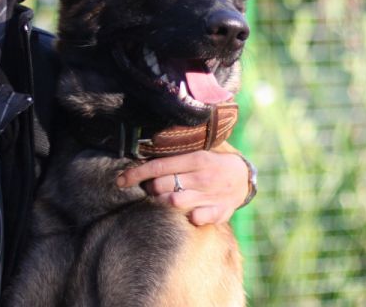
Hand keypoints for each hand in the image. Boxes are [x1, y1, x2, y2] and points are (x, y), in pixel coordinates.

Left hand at [116, 151, 249, 225]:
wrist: (245, 176)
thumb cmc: (213, 161)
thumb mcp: (199, 149)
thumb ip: (176, 151)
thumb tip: (144, 146)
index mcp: (197, 158)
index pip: (158, 166)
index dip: (136, 174)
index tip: (120, 180)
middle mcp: (203, 177)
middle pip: (162, 186)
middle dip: (150, 187)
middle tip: (151, 186)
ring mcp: (211, 196)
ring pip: (174, 203)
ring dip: (163, 201)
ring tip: (163, 197)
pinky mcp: (219, 212)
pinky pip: (195, 218)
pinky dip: (188, 217)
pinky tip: (187, 211)